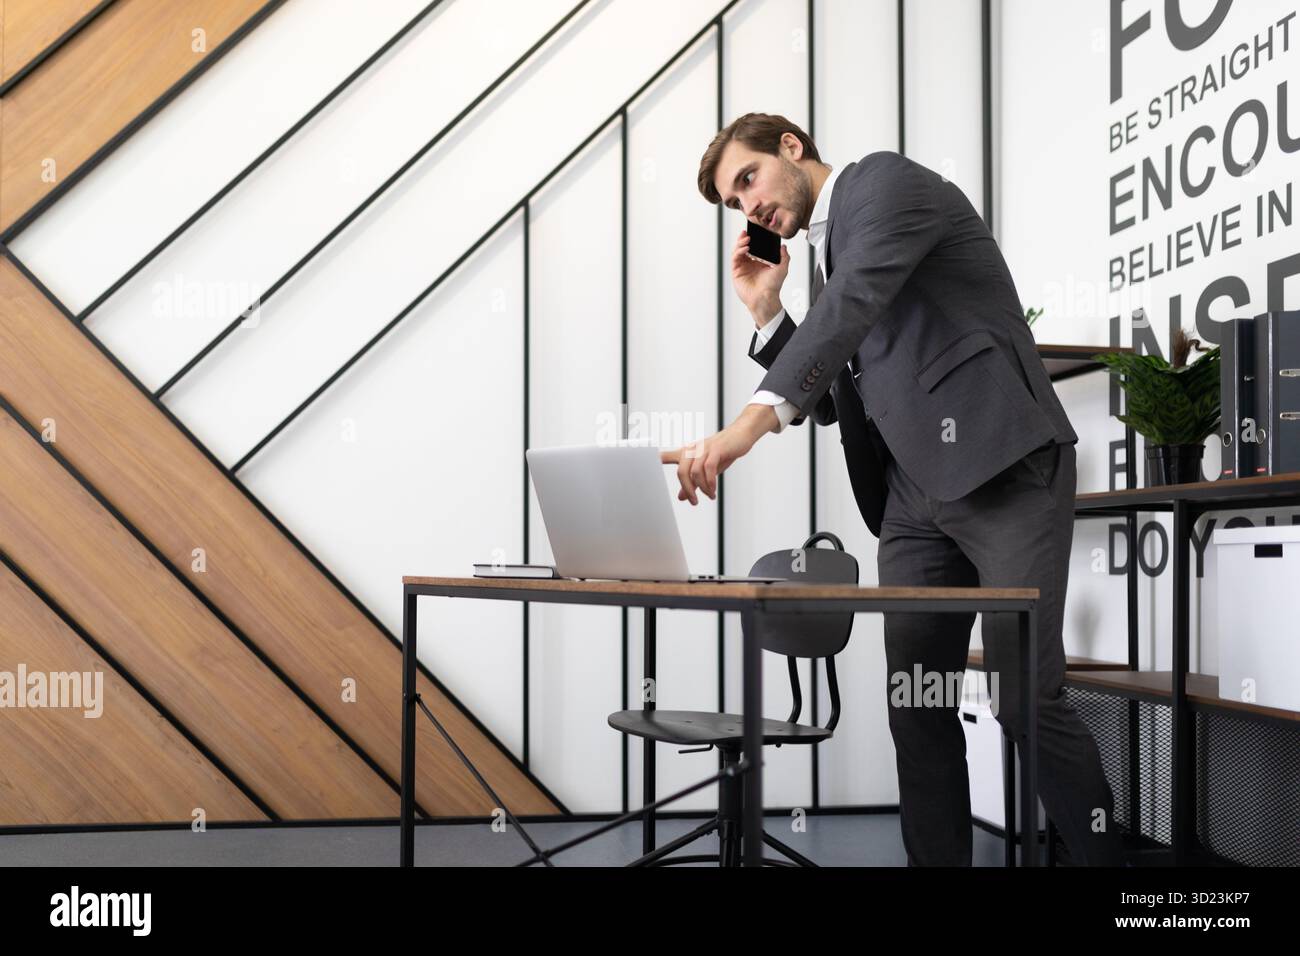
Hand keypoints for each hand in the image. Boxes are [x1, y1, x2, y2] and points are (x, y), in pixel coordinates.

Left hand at [660, 406, 777, 504]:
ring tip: (710, 496)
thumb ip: (693, 483)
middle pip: (681, 471)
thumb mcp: (706, 469)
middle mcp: (692, 449)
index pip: (666, 456)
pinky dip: (710, 482)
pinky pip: (709, 468)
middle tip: (695, 502)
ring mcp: (704, 448)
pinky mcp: (716, 449)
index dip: (653, 462)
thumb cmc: (722, 452)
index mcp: (687, 453)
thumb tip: (681, 497)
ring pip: (695, 472)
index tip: (642, 468)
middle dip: (688, 490)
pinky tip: (713, 490)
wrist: (741, 436)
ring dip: (702, 488)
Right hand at [731, 229, 788, 325]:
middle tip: (746, 233)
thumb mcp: (782, 268)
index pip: (753, 248)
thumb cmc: (773, 286)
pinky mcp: (736, 272)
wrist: (766, 297)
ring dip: (740, 244)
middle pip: (742, 248)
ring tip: (747, 239)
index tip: (754, 233)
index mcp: (758, 263)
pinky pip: (735, 259)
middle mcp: (749, 265)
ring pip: (737, 252)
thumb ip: (784, 256)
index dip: (752, 240)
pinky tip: (746, 248)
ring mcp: (742, 268)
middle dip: (743, 239)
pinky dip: (739, 251)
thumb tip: (784, 246)